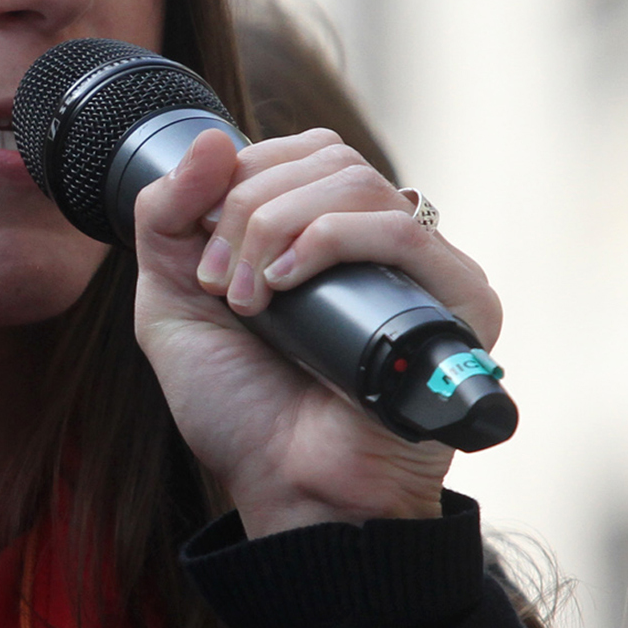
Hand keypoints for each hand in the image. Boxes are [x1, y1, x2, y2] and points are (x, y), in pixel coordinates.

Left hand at [131, 128, 502, 536]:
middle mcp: (381, 245)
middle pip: (325, 158)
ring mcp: (424, 270)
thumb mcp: (173, 304)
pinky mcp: (460, 302)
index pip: (300, 152)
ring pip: (356, 182)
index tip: (200, 257)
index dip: (240, 179)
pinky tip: (286, 287)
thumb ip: (166, 218)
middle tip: (220, 285)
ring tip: (249, 299)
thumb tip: (208, 136)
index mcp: (326, 235)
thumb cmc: (241, 412)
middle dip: (250, 208)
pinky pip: (401, 230)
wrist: (288, 491)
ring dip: (277, 226)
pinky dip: (329, 241)